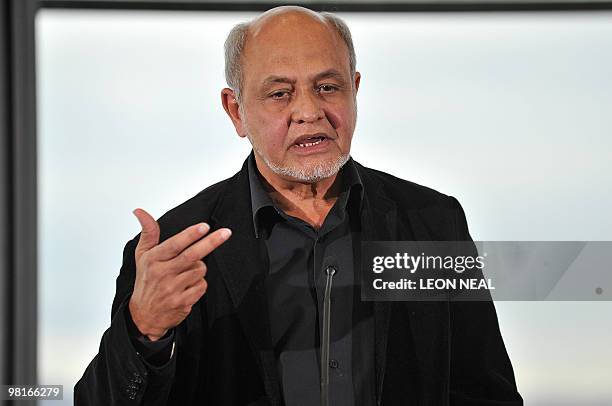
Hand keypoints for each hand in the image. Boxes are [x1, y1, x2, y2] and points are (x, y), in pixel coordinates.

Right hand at [128, 208, 230, 340]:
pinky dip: (199, 284)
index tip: (204, 227)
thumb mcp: (142, 255)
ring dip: (199, 268)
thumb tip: (140, 212)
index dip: (190, 235)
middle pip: (192, 255)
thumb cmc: (146, 281)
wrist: (143, 315)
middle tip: (226, 233)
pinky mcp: (182, 302)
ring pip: (200, 270)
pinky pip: (202, 286)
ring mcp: (172, 289)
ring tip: (186, 273)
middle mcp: (162, 274)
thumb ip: (148, 232)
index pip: (174, 245)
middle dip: (211, 243)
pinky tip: (188, 286)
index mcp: (153, 260)